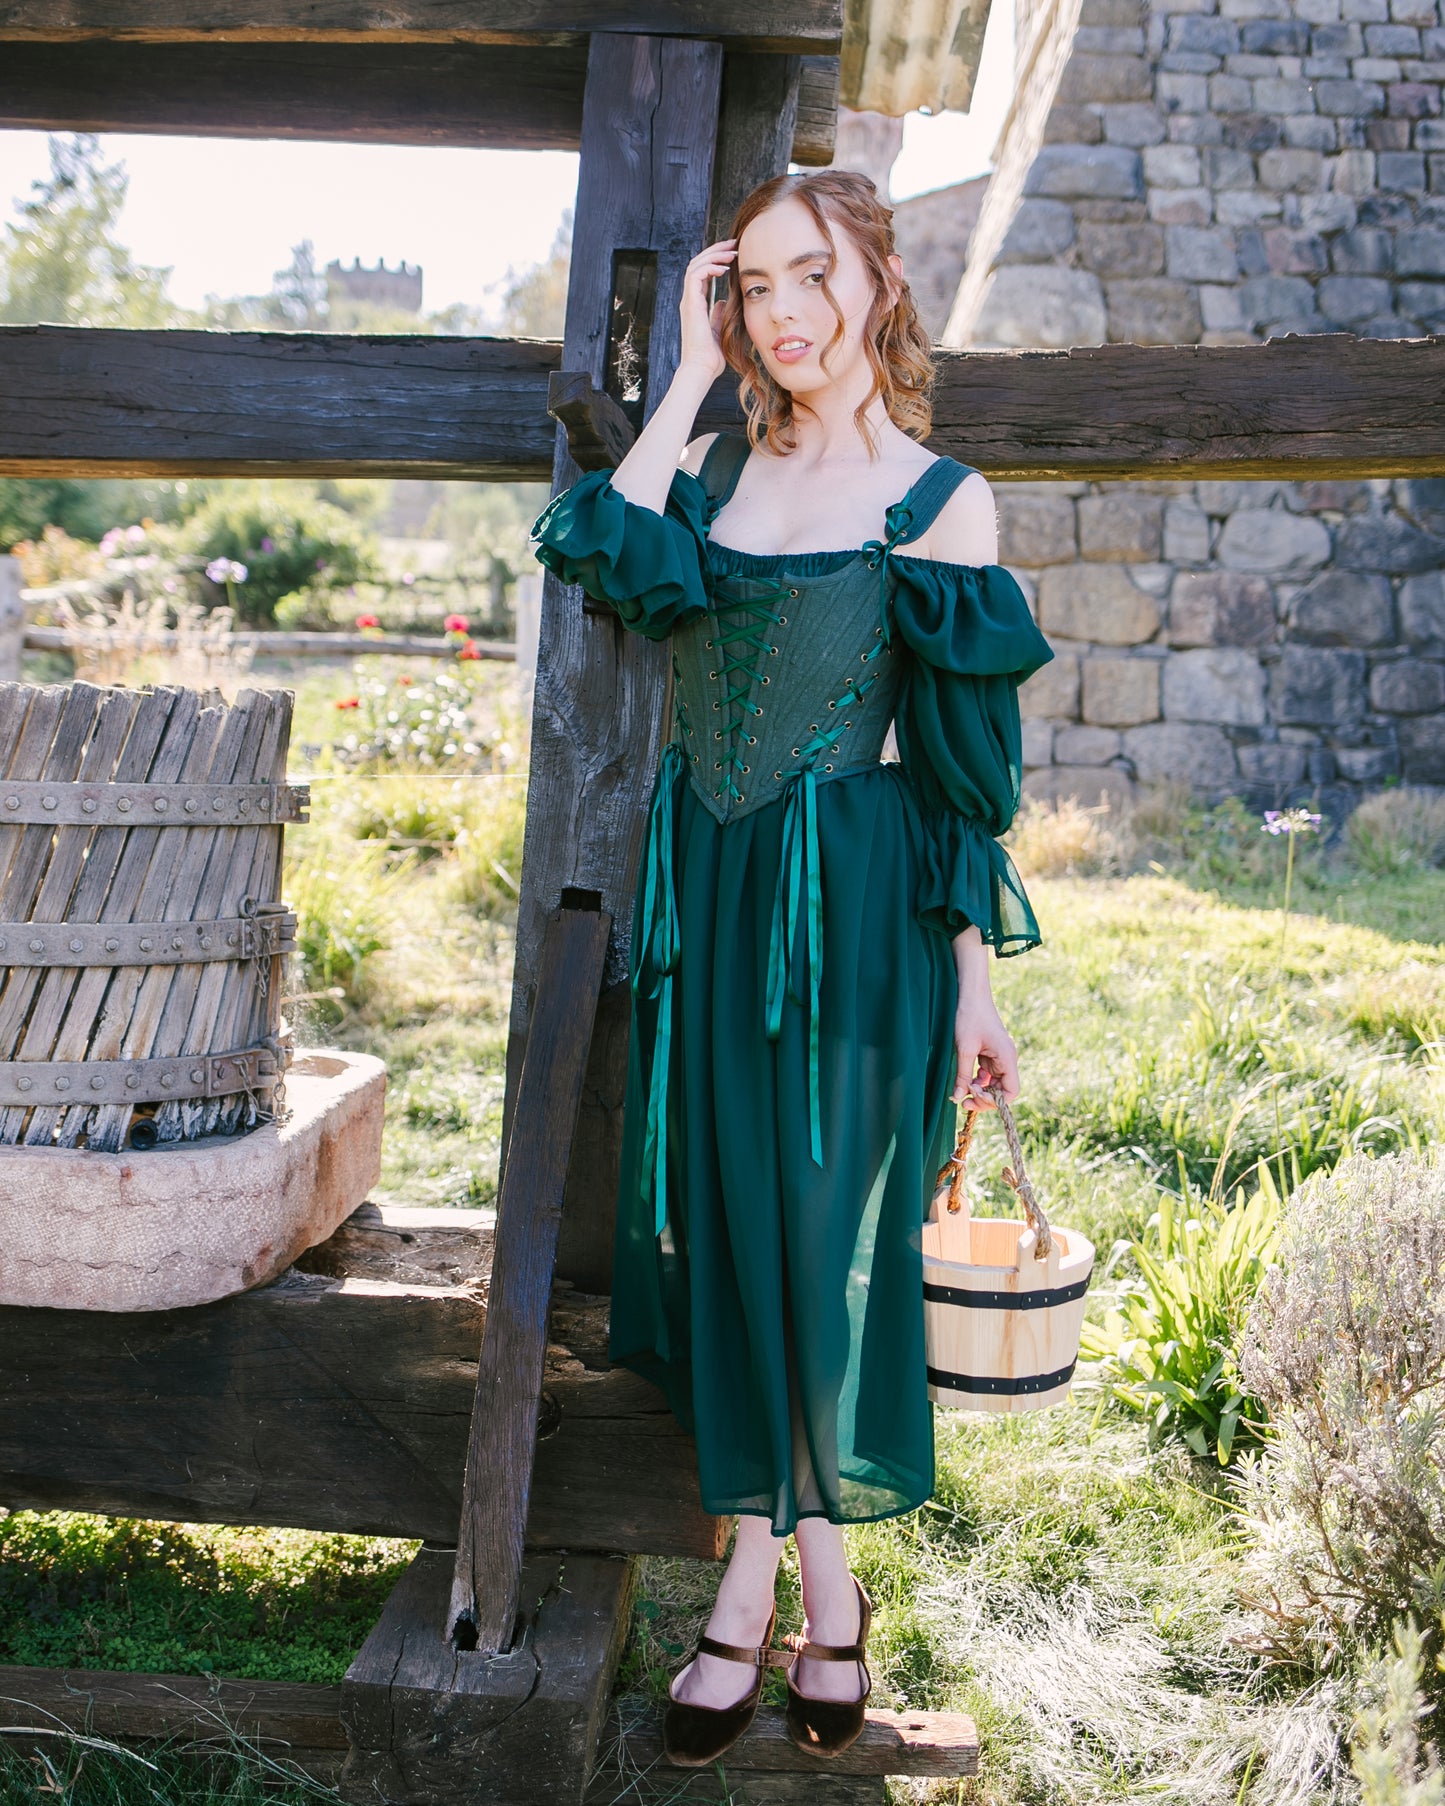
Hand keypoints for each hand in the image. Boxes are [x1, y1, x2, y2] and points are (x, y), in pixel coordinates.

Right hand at [678, 239, 736, 384]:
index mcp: (696, 303)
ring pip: (695, 264)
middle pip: (698, 263)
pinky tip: (724, 267)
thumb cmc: (711, 356)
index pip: (703, 272)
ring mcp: (688, 300)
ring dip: (714, 255)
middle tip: (734, 243)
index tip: (735, 254)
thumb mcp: (718, 330)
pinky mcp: (690, 303)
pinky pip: (696, 275)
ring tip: (732, 251)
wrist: (702, 368)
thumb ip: (717, 314)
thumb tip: (722, 302)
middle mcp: (690, 299)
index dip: (717, 260)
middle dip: (716, 250)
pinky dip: (709, 267)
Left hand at [951, 1000, 1018, 1109]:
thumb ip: (962, 1075)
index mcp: (1007, 1058)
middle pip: (1002, 1090)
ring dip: (980, 1090)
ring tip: (963, 1091)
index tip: (975, 1096)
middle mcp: (1007, 1059)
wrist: (971, 995)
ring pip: (994, 1083)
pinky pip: (988, 1074)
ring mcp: (1000, 1057)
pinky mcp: (991, 1054)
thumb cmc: (970, 1017)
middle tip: (964, 1102)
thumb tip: (957, 1098)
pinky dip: (978, 1080)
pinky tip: (966, 1078)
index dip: (995, 1101)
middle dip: (985, 1098)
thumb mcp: (964, 1048)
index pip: (1011, 1092)